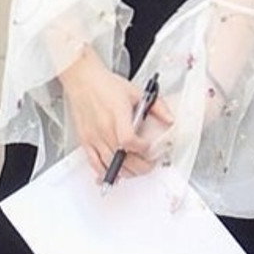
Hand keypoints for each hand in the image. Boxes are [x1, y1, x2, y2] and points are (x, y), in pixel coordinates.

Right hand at [59, 46, 173, 180]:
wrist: (83, 80)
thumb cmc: (106, 85)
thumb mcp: (136, 92)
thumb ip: (157, 106)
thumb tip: (170, 119)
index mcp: (118, 113)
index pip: (129, 140)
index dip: (142, 148)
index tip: (149, 147)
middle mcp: (104, 127)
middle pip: (122, 157)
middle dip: (140, 166)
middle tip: (149, 164)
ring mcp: (94, 136)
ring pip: (110, 164)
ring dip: (126, 171)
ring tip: (136, 168)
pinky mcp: (85, 141)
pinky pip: (94, 164)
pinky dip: (105, 172)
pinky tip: (115, 173)